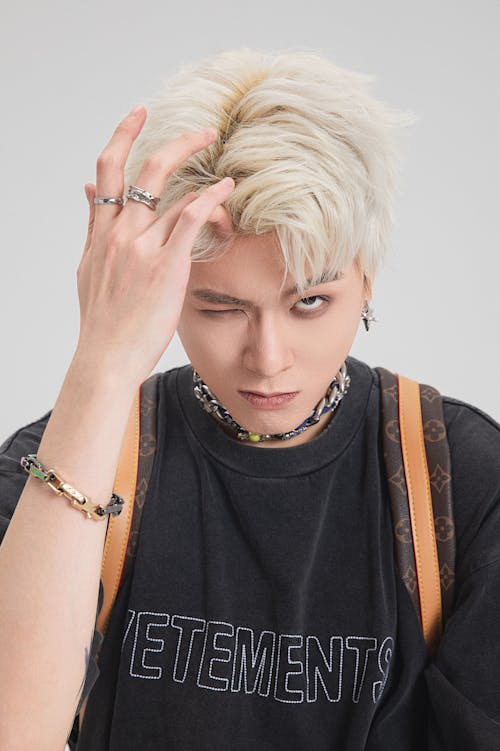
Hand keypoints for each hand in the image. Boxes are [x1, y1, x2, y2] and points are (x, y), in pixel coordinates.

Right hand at [75, 105, 234, 386]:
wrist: (105, 357)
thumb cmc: (103, 321)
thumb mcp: (89, 268)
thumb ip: (93, 229)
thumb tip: (86, 193)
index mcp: (101, 233)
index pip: (107, 171)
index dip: (123, 135)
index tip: (140, 114)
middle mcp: (120, 232)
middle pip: (145, 169)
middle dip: (178, 143)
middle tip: (204, 131)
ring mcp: (141, 247)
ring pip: (174, 193)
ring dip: (207, 184)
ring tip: (228, 184)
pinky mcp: (165, 265)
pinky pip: (190, 217)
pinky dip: (210, 197)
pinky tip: (228, 188)